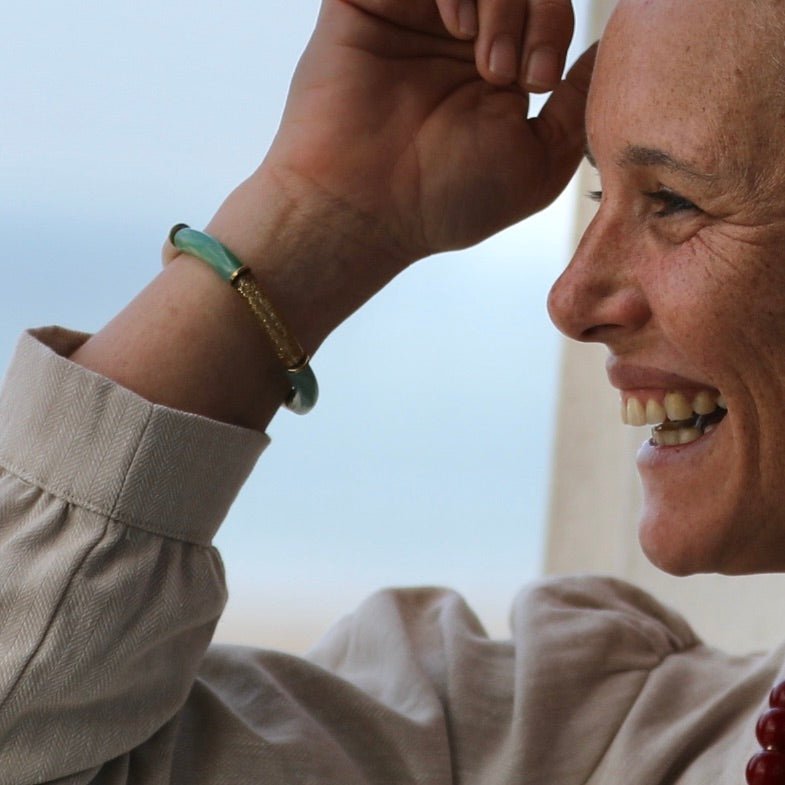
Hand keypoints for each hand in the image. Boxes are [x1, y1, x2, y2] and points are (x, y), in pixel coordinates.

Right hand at [261, 0, 594, 264]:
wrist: (365, 210)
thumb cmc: (447, 199)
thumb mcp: (538, 162)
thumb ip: (576, 104)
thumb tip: (607, 51)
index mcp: (493, 67)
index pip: (544, 4)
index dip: (554, 25)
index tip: (537, 81)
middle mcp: (454, 35)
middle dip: (534, 11)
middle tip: (514, 74)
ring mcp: (413, 14)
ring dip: (502, 0)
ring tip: (487, 62)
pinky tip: (455, 27)